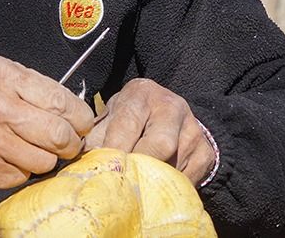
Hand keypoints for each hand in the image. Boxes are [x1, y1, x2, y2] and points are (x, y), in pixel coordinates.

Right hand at [0, 55, 94, 190]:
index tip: (82, 123)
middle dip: (71, 142)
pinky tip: (7, 156)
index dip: (80, 117)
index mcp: (1, 78)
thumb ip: (29, 83)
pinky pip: (20, 176)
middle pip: (58, 136)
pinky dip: (20, 169)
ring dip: (45, 157)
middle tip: (68, 142)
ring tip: (32, 147)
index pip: (60, 101)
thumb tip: (70, 106)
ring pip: (43, 162)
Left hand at [83, 78, 214, 184]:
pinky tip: (153, 190)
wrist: (172, 114)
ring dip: (151, 181)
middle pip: (159, 144)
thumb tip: (79, 160)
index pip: (128, 123)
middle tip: (121, 184)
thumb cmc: (133, 116)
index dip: (114, 149)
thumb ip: (98, 134)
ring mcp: (192, 131)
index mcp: (142, 94)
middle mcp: (171, 108)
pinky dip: (167, 189)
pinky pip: (185, 179)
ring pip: (173, 165)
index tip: (103, 169)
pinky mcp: (205, 153)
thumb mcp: (114, 114)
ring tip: (134, 190)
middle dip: (138, 166)